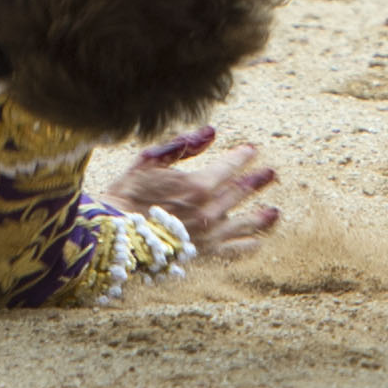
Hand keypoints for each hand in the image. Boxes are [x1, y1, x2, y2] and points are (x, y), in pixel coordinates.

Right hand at [104, 125, 276, 258]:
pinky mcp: (203, 255)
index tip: (251, 149)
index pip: (228, 167)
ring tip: (274, 211)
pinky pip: (232, 252)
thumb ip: (184, 146)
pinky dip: (247, 246)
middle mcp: (209, 211)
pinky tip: (258, 243)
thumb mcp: (151, 159)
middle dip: (256, 182)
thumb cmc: (128, 192)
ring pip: (242, 224)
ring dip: (260, 216)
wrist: (113, 232)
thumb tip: (211, 132)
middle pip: (239, 194)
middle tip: (270, 174)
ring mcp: (208, 235)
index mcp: (198, 185)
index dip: (241, 157)